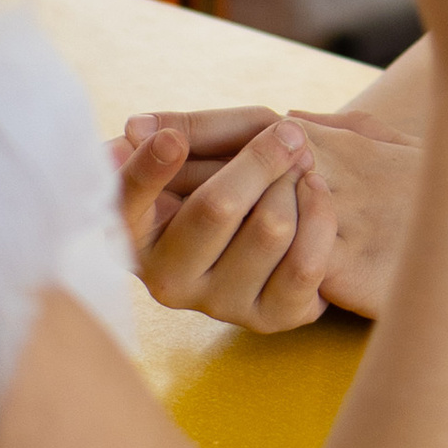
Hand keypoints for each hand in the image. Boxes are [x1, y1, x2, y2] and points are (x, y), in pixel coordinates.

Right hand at [118, 105, 419, 326]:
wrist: (280, 209)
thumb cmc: (231, 168)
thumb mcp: (210, 140)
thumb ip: (183, 128)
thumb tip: (135, 128)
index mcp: (136, 232)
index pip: (127, 204)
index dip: (148, 170)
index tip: (170, 139)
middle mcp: (168, 280)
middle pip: (216, 208)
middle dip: (261, 159)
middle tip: (289, 132)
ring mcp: (217, 305)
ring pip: (270, 230)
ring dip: (295, 183)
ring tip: (303, 162)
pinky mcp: (268, 319)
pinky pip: (305, 266)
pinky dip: (320, 214)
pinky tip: (316, 189)